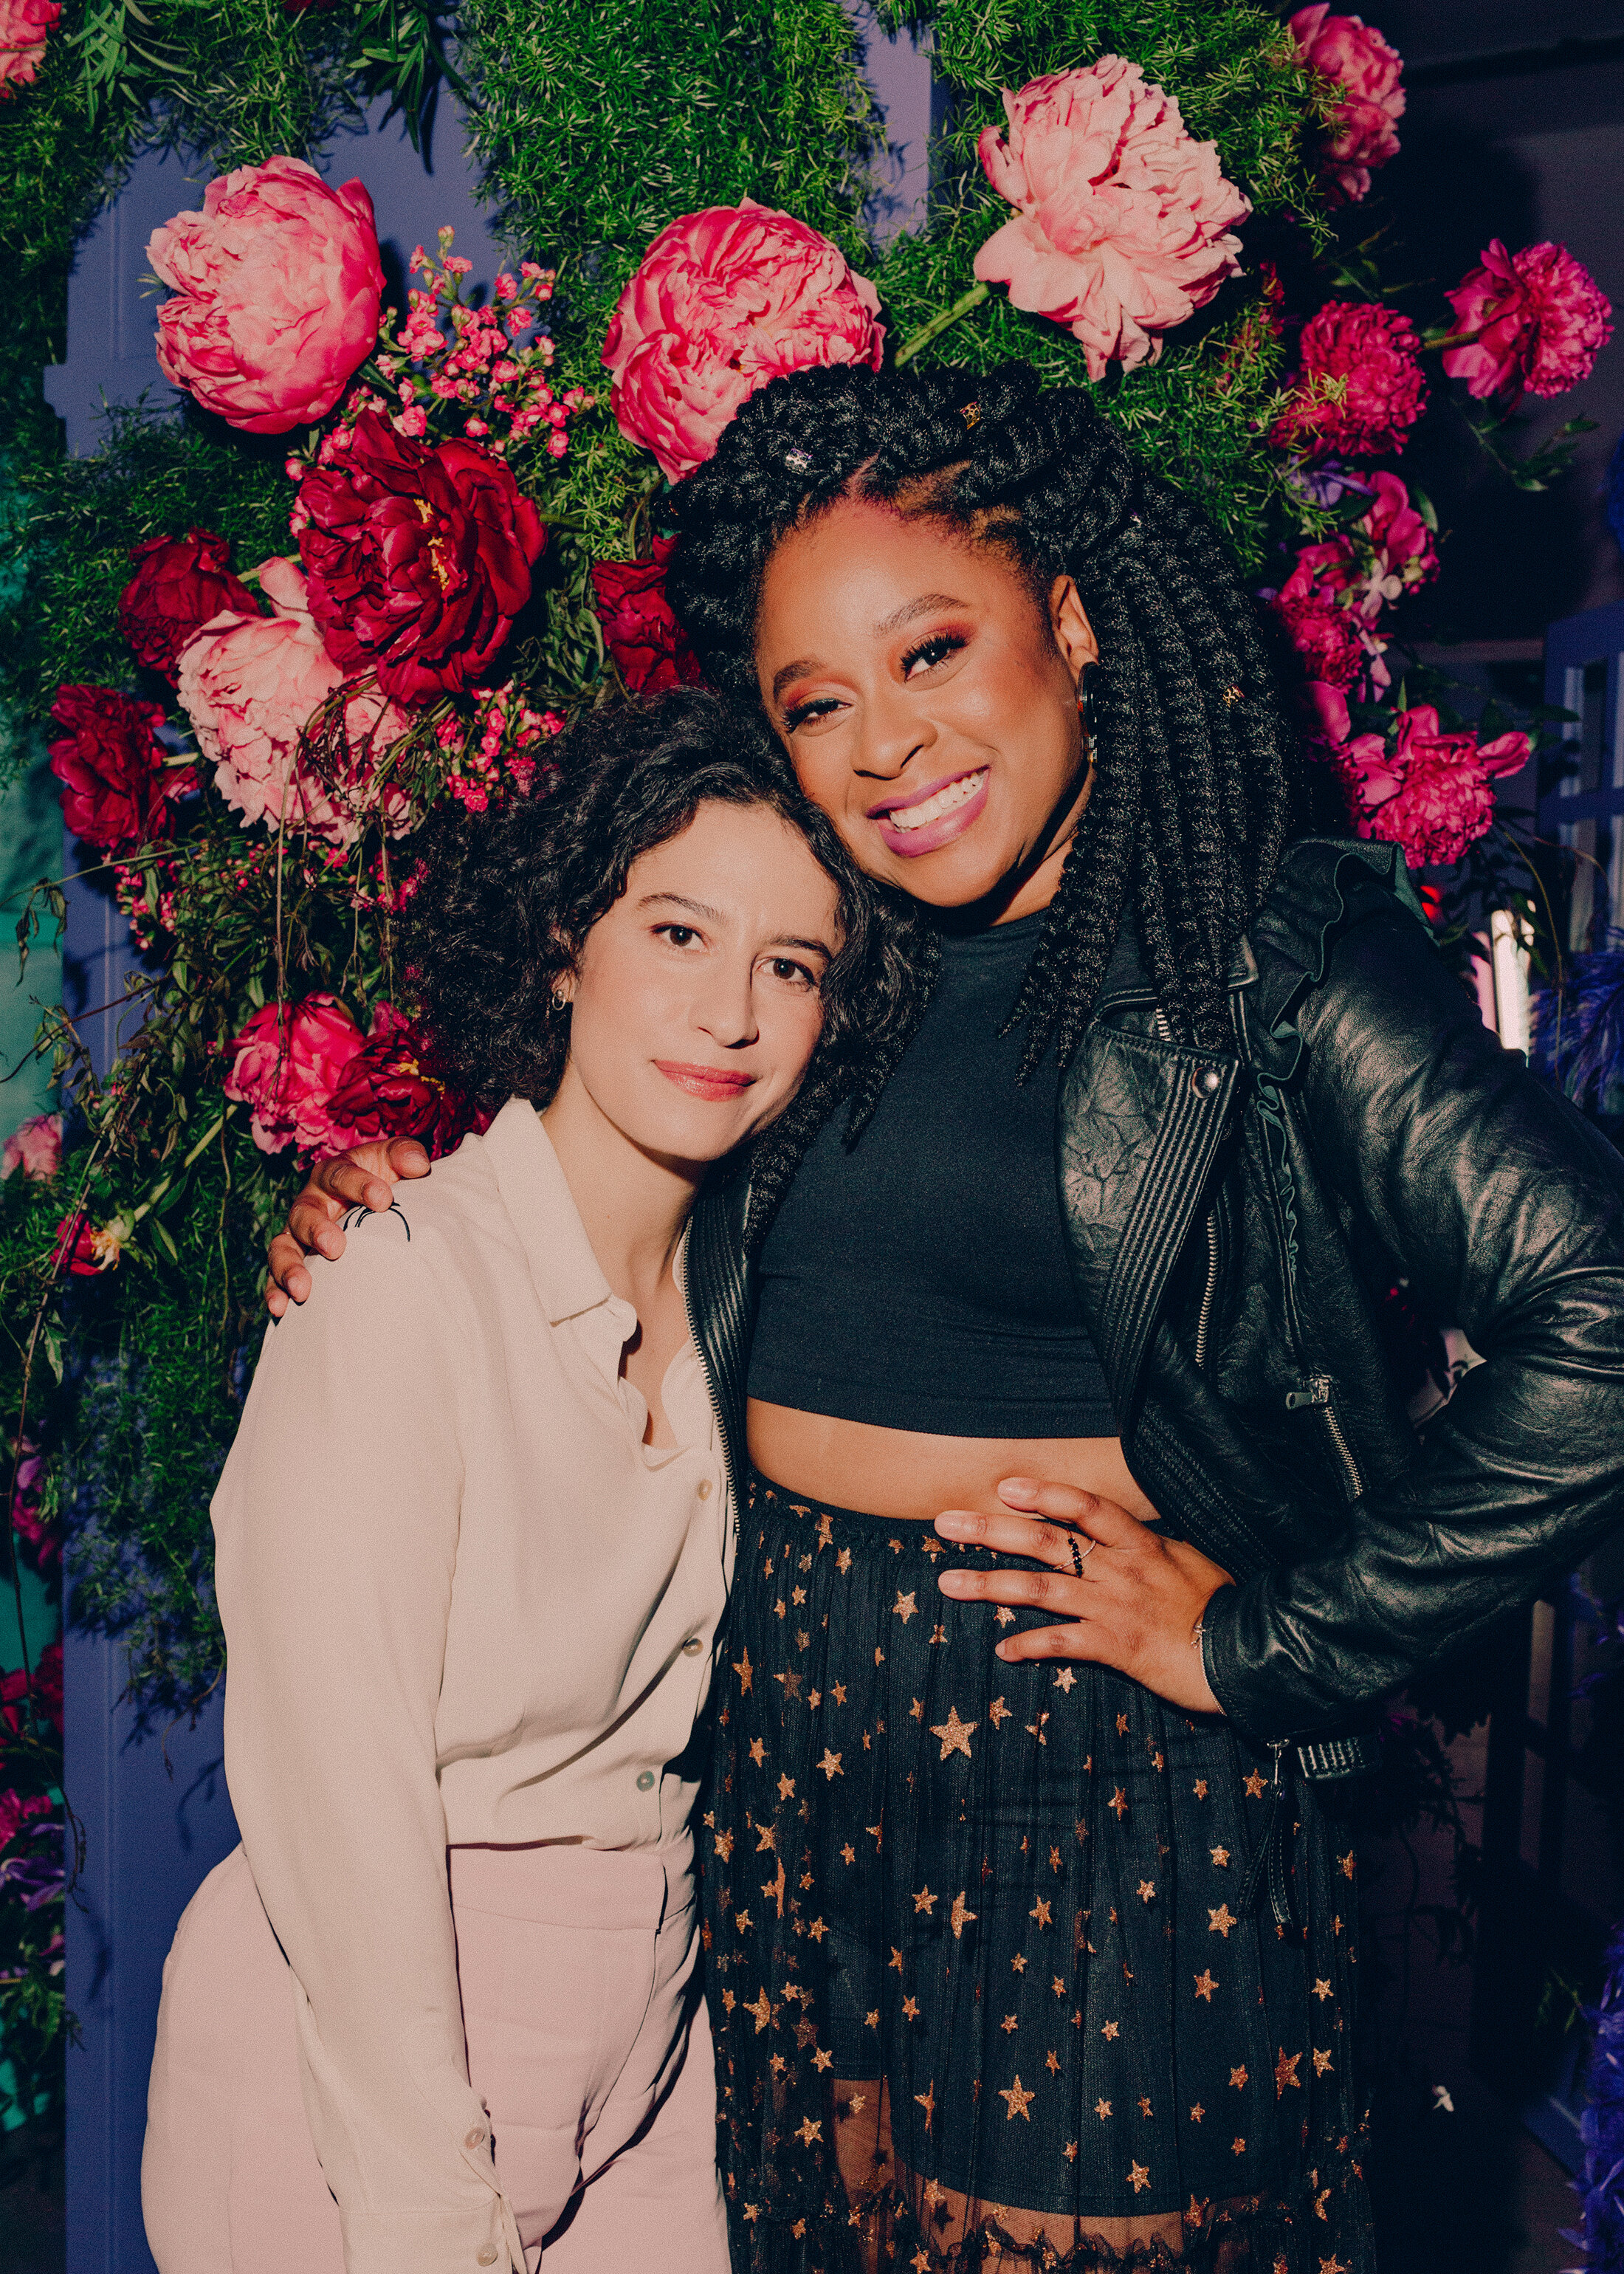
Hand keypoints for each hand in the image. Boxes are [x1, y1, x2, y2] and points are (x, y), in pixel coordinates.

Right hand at [264, 1139, 431, 1315]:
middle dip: (316, 1230)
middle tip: (335, 1248)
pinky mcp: (295, 1261)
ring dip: (289, 1268)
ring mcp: (298, 1234)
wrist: (373, 1204)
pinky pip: (276, 1277)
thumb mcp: (394, 1160)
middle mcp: (310, 1202)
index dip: (359, 1185)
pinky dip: (276, 1292)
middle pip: (304, 1213)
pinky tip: (281, 1309)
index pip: (339, 1174)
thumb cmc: (384, 1180)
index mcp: (332, 1174)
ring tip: (302, 1290)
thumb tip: (417, 1165)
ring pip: (283, 1248)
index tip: (383, 1200)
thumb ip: (406, 1154)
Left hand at [934, 1477, 1231, 1714]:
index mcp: (1139, 1543)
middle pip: (1044, 1542)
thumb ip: (1146, 1547)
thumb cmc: (1220, 1604)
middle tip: (945, 1523)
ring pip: (1038, 1589)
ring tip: (948, 1582)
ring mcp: (1113, 1608)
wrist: (1248, 1654)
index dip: (1042, 1493)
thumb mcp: (1186, 1559)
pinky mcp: (1115, 1648)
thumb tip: (1117, 1536)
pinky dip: (1029, 1645)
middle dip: (990, 1529)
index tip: (1003, 1485)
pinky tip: (1002, 1650)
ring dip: (988, 1584)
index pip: (1083, 1507)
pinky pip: (1062, 1644)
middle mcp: (1119, 1569)